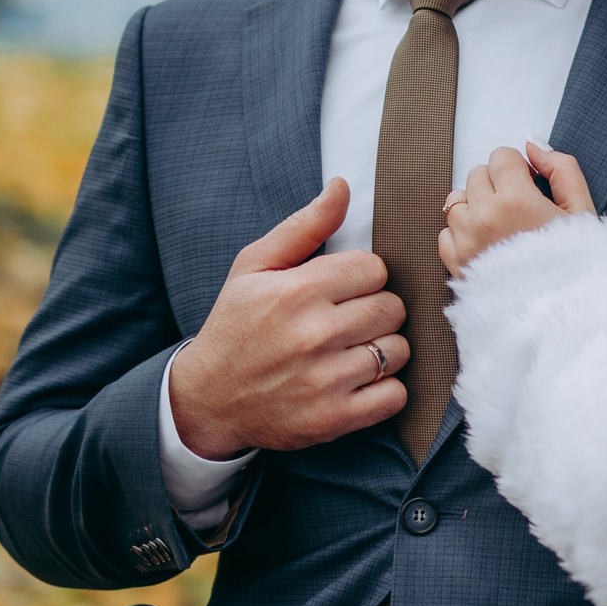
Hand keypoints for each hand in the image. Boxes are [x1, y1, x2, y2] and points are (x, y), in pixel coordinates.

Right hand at [169, 178, 408, 454]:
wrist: (207, 399)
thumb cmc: (236, 326)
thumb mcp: (254, 267)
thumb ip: (304, 227)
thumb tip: (342, 187)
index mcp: (296, 291)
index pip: (375, 269)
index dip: (363, 278)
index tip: (341, 290)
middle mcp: (314, 334)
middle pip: (393, 307)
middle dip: (375, 311)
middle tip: (347, 321)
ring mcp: (326, 380)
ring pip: (399, 350)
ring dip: (383, 350)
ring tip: (351, 351)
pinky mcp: (335, 418)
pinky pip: (396, 394)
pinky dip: (385, 389)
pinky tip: (358, 381)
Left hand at [440, 142, 593, 276]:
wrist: (562, 312)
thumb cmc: (574, 264)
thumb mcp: (582, 210)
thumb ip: (562, 169)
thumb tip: (534, 146)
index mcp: (516, 200)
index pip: (501, 156)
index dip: (519, 169)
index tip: (531, 187)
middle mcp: (485, 217)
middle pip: (477, 174)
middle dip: (497, 184)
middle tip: (520, 210)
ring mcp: (466, 241)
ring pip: (457, 200)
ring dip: (477, 207)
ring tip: (502, 227)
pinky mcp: (456, 263)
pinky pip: (445, 232)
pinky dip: (462, 234)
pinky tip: (488, 244)